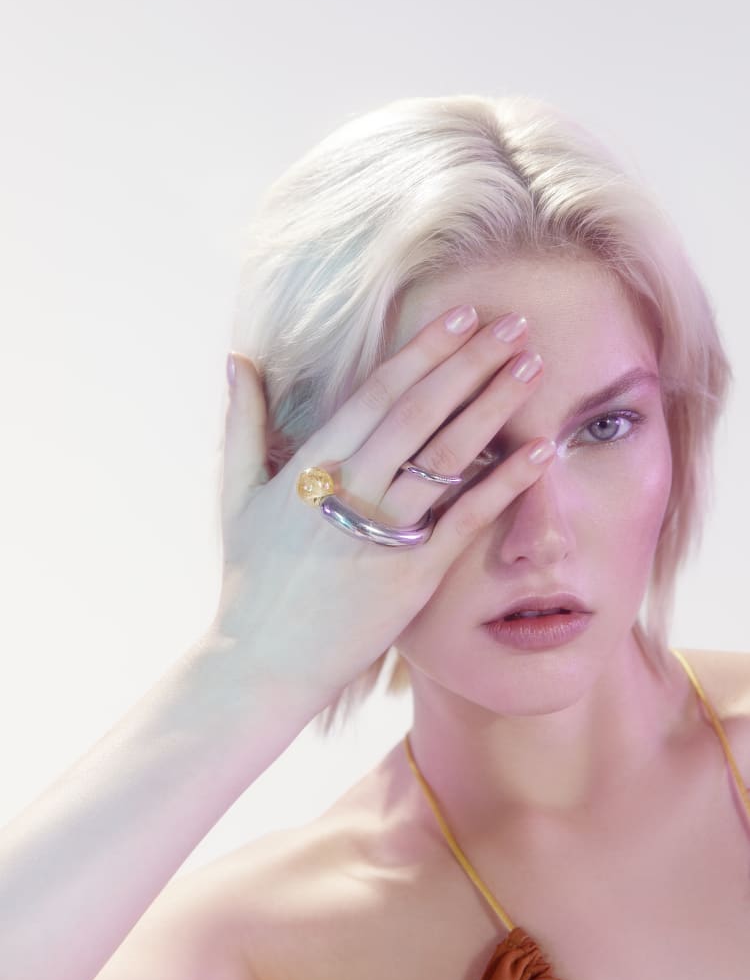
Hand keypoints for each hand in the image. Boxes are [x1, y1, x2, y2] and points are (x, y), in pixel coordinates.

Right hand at [210, 306, 554, 718]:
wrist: (262, 665)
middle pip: (420, 411)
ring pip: (446, 456)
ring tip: (532, 366)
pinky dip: (504, 483)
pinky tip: (541, 452)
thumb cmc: (250, 580)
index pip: (376, 392)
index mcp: (309, 465)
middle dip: (470, 362)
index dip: (423, 350)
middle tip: (516, 323)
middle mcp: (349, 490)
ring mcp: (382, 533)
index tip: (461, 315)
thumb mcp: (236, 495)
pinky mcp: (412, 575)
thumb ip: (243, 423)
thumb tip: (237, 359)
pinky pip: (465, 519)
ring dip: (494, 406)